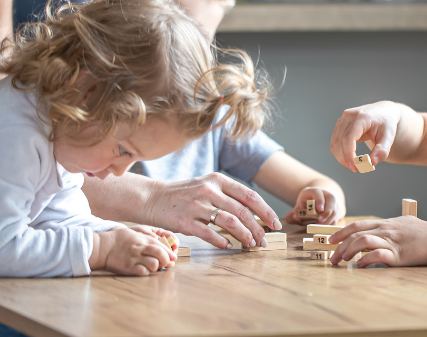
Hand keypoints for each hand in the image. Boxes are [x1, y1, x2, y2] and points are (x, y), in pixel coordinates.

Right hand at [93, 227, 174, 274]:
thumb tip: (159, 239)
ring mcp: (134, 258)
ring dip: (156, 267)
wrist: (102, 247)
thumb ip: (146, 237)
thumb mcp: (134, 233)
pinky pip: (143, 272)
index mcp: (142, 239)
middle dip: (166, 260)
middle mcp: (140, 248)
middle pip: (160, 254)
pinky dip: (147, 272)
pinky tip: (144, 271)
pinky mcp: (128, 268)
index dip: (169, 252)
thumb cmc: (118, 239)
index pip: (161, 245)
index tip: (173, 257)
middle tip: (167, 263)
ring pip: (154, 264)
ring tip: (154, 267)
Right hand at [144, 172, 281, 249]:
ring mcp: (197, 206)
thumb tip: (253, 213)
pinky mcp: (185, 221)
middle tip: (263, 241)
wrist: (151, 198)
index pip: (249, 196)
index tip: (275, 224)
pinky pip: (209, 234)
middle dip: (257, 229)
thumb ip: (227, 196)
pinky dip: (222, 241)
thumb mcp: (206, 186)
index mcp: (217, 180)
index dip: (265, 211)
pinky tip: (229, 246)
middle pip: (242, 211)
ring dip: (244, 236)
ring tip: (250, 245)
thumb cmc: (182, 194)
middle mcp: (209, 190)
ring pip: (230, 222)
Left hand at [285, 187, 344, 224]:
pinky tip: (323, 230)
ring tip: (318, 227)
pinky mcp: (338, 212)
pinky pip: (336, 219)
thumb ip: (293, 214)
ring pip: (335, 211)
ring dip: (327, 220)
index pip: (318, 193)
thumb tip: (291, 218)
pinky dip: (330, 225)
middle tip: (319, 221)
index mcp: (315, 191)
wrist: (320, 202)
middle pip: (331, 200)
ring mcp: (334, 203)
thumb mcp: (299, 207)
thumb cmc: (307, 205)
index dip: (319, 200)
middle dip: (326, 212)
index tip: (319, 209)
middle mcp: (327, 195)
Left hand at [328, 216, 426, 266]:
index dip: (342, 232)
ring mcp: (391, 242)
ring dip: (348, 252)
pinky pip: (377, 256)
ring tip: (342, 262)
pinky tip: (359, 266)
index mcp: (386, 223)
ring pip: (362, 242)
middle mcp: (385, 230)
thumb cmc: (426, 232)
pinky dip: (365, 260)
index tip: (331, 240)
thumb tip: (386, 227)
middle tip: (332, 258)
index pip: (358, 225)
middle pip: (355, 234)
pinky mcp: (398, 255)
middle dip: (339, 246)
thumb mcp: (406, 222)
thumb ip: (393, 225)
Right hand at [329, 101, 405, 169]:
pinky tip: (350, 158)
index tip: (355, 167)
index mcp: (362, 117)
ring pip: (335, 143)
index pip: (349, 137)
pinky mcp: (340, 124)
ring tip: (354, 165)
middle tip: (357, 169)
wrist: (383, 112)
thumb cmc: (386, 124)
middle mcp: (349, 116)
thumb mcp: (389, 136)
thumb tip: (372, 162)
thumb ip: (382, 150)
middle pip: (339, 141)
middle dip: (345, 159)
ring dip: (341, 157)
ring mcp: (342, 119)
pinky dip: (340, 153)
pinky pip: (335, 142)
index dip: (349, 154)